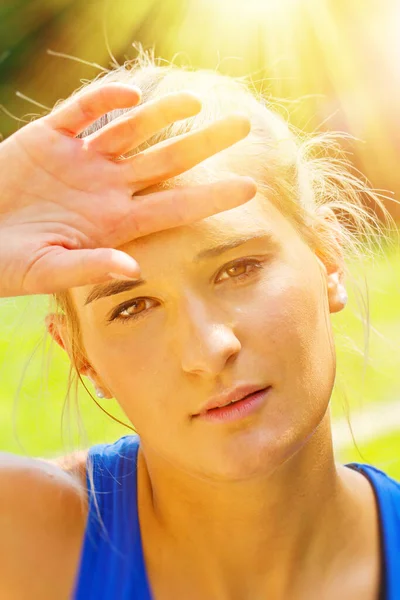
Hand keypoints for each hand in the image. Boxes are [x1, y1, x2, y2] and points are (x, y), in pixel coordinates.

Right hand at [0, 83, 255, 297]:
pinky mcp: (48, 138)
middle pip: (165, 161)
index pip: (173, 207)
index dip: (210, 197)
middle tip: (243, 124)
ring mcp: (80, 160)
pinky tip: (130, 95)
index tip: (249, 188)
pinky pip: (81, 112)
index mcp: (114, 222)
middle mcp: (106, 187)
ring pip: (129, 130)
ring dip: (161, 114)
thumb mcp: (49, 272)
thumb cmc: (9, 264)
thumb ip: (89, 268)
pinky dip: (103, 101)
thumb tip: (132, 269)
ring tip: (195, 100)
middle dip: (203, 144)